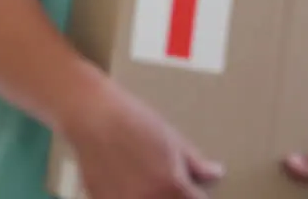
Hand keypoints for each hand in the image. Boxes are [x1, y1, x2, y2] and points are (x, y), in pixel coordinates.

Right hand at [58, 77, 223, 198]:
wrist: (91, 116)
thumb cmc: (133, 121)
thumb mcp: (171, 138)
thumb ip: (196, 163)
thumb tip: (215, 174)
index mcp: (172, 188)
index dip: (195, 195)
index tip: (191, 189)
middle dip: (174, 196)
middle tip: (165, 181)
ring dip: (152, 196)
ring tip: (145, 181)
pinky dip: (128, 196)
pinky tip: (126, 184)